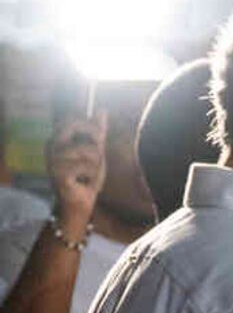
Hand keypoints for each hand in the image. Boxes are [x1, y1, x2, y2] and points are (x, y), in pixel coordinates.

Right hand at [46, 112, 108, 234]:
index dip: (90, 126)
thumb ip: (97, 132)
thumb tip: (102, 109)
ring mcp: (53, 160)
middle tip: (97, 156)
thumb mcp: (95, 151)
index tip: (99, 139)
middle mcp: (51, 146)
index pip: (72, 118)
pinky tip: (84, 181)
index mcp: (56, 139)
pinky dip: (92, 174)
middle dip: (94, 138)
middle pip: (74, 125)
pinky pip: (86, 165)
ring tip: (88, 174)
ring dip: (96, 163)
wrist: (80, 203)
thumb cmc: (86, 177)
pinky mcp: (59, 174)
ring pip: (89, 150)